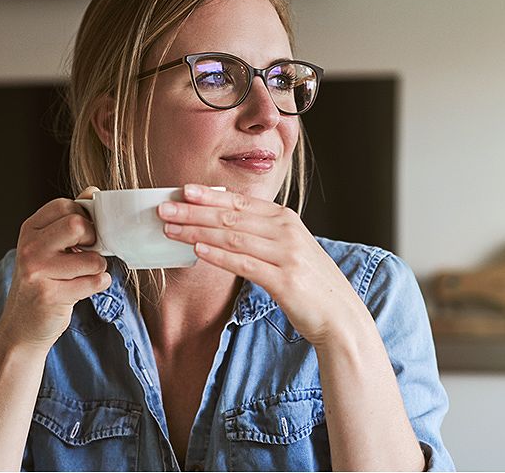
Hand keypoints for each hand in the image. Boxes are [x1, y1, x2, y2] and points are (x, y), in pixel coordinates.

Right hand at [0, 186, 110, 351]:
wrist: (21, 326)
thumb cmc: (41, 282)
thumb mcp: (48, 246)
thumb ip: (70, 218)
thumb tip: (93, 192)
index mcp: (30, 229)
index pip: (66, 205)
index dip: (84, 218)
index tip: (83, 235)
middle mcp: (30, 248)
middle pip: (78, 225)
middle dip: (93, 240)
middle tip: (87, 253)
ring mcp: (38, 272)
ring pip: (93, 258)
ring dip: (97, 268)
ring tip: (82, 275)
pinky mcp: (51, 295)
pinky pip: (95, 282)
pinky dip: (98, 285)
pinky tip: (82, 289)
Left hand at [158, 184, 370, 346]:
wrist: (341, 315)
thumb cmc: (310, 283)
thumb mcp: (288, 249)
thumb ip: (261, 235)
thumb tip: (221, 227)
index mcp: (286, 219)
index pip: (241, 202)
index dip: (209, 196)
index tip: (183, 190)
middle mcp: (287, 231)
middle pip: (232, 217)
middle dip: (194, 211)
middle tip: (164, 208)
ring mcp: (287, 254)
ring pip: (233, 237)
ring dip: (197, 231)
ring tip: (170, 228)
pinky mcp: (284, 280)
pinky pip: (244, 264)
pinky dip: (218, 255)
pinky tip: (197, 250)